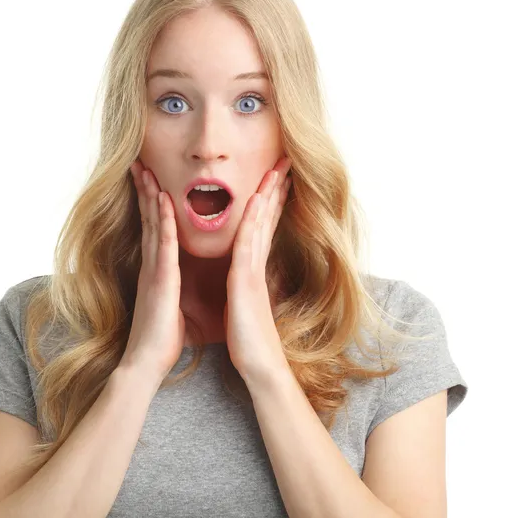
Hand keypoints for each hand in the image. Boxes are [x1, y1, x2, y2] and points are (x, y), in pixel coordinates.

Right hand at [119, 160, 185, 382]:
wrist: (146, 362)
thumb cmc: (159, 335)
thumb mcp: (168, 303)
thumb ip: (168, 286)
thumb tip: (173, 281)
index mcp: (157, 268)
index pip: (154, 227)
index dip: (152, 202)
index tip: (151, 179)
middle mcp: (152, 264)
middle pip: (150, 218)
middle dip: (146, 189)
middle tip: (141, 163)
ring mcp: (154, 270)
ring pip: (154, 225)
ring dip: (151, 196)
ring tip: (148, 170)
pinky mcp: (161, 280)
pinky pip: (164, 245)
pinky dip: (164, 221)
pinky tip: (164, 201)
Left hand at [223, 157, 292, 383]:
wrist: (260, 368)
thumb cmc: (251, 339)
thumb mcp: (248, 304)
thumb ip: (250, 285)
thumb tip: (251, 274)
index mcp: (253, 269)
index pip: (263, 227)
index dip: (270, 202)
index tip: (276, 179)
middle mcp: (257, 265)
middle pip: (267, 219)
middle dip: (276, 189)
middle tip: (285, 162)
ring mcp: (253, 271)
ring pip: (261, 225)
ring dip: (268, 195)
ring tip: (277, 169)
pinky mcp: (246, 283)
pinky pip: (249, 245)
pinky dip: (254, 221)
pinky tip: (257, 200)